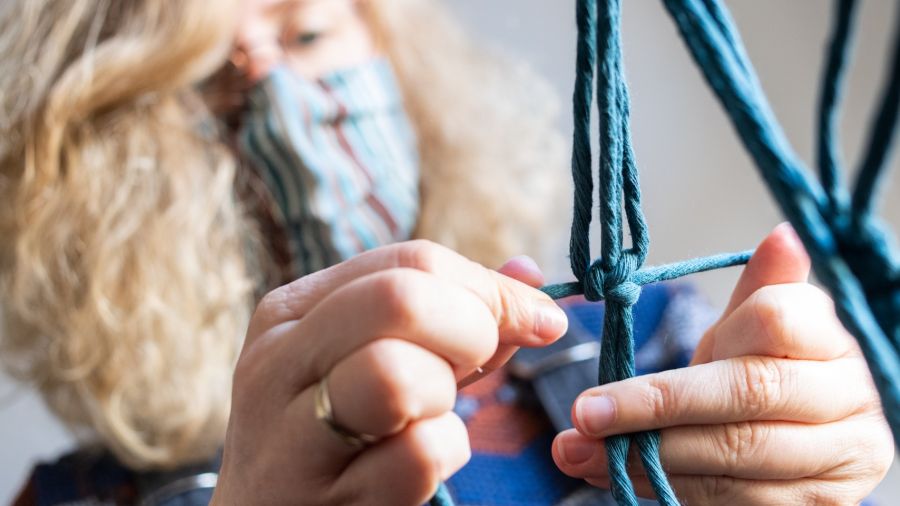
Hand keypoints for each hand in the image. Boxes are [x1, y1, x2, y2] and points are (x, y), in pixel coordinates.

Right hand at [211, 241, 566, 505]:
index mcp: (291, 312)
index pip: (410, 261)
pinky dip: (443, 456)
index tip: (537, 320)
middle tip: (476, 366)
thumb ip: (449, 313)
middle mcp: (278, 364)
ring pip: (396, 375)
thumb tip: (530, 275)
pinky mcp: (326, 502)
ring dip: (443, 396)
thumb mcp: (369, 356)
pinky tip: (417, 468)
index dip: (490, 288)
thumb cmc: (336, 430)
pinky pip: (418, 455)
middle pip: (402, 300)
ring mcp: (292, 439)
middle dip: (471, 329)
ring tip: (429, 415)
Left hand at [552, 224, 894, 503]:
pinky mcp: (821, 505)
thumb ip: (755, 290)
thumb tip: (780, 234)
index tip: (624, 360)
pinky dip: (670, 489)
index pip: (772, 321)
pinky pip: (735, 497)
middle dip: (653, 406)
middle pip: (745, 393)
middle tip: (584, 415)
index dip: (698, 339)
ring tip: (582, 452)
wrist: (799, 444)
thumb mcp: (749, 329)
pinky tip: (622, 477)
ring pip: (735, 453)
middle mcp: (849, 395)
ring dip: (649, 456)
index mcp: (829, 336)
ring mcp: (841, 455)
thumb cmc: (760, 371)